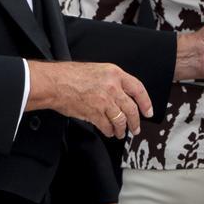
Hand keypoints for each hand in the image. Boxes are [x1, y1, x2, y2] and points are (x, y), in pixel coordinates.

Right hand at [26, 61, 152, 138]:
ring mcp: (104, 101)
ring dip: (122, 129)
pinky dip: (109, 131)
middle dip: (135, 122)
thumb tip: (122, 96)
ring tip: (121, 133)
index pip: (138, 89)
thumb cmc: (71, 75)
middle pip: (131, 108)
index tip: (148, 111)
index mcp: (115, 74)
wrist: (55, 83)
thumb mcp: (98, 71)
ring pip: (121, 120)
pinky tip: (108, 132)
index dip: (145, 102)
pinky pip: (107, 126)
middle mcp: (112, 87)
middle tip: (136, 128)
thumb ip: (112, 81)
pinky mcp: (95, 113)